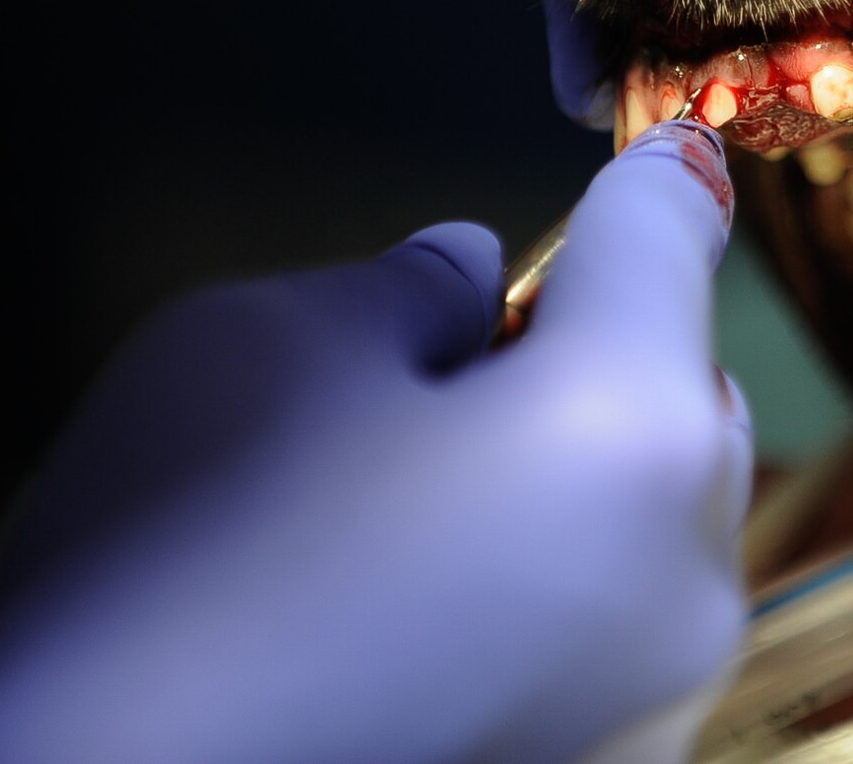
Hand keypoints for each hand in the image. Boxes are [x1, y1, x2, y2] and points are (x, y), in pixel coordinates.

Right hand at [0, 122, 749, 763]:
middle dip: (600, 355)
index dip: (651, 176)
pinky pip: (614, 636)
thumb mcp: (250, 353)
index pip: (668, 236)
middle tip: (452, 372)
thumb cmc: (166, 591)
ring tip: (412, 515)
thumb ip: (402, 289)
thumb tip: (472, 281)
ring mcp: (663, 699)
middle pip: (683, 392)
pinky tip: (419, 625)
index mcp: (623, 427)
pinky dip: (555, 597)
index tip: (667, 153)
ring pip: (655, 525)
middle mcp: (686, 572)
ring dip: (579, 482)